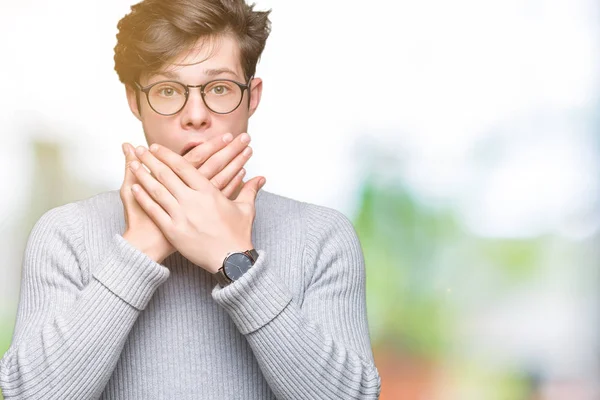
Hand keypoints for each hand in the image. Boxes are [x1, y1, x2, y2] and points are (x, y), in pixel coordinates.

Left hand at [128, 143, 265, 272]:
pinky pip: (154, 210)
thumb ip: (249, 190)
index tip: (157, 147)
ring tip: (132, 164)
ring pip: (157, 190)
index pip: (183, 167)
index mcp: (208, 192)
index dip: (167, 155)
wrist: (232, 260)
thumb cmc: (238, 235)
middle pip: (166, 174)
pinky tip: (134, 188)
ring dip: (143, 175)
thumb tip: (260, 179)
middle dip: (151, 160)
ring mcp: (181, 215)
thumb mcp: (245, 209)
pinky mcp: (173, 231)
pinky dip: (143, 198)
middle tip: (140, 150)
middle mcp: (192, 200)